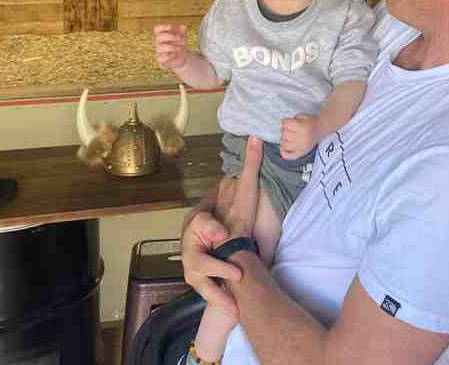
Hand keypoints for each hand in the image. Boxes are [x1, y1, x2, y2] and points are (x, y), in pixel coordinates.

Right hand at [153, 24, 189, 70]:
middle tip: (179, 38)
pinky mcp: (161, 60)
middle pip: (158, 37)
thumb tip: (183, 27)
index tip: (171, 27)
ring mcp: (159, 51)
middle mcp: (159, 42)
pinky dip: (169, 56)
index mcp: (162, 35)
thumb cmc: (180, 44)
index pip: (157, 29)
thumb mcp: (184, 36)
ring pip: (160, 48)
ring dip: (172, 47)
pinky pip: (161, 58)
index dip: (162, 27)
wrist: (183, 56)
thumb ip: (183, 31)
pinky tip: (175, 55)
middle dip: (170, 36)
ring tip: (180, 48)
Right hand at [179, 137, 263, 316]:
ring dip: (219, 288)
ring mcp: (193, 266)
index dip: (211, 228)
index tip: (222, 233)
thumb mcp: (245, 193)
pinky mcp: (200, 284)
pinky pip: (209, 294)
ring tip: (237, 290)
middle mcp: (191, 245)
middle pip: (198, 256)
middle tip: (235, 271)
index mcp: (200, 222)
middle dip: (215, 264)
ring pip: (202, 278)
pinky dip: (221, 302)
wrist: (229, 250)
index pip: (201, 223)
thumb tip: (257, 136)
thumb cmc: (236, 219)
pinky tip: (234, 311)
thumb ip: (250, 165)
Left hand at [280, 114, 320, 159]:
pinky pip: (289, 156)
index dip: (284, 121)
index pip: (286, 124)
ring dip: (283, 140)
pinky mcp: (301, 153)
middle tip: (288, 129)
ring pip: (285, 145)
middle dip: (284, 130)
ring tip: (287, 137)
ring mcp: (302, 147)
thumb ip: (292, 119)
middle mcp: (303, 138)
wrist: (321, 128)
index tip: (286, 121)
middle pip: (285, 134)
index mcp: (303, 127)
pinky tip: (283, 148)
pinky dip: (284, 153)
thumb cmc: (310, 121)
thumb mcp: (302, 116)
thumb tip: (282, 124)